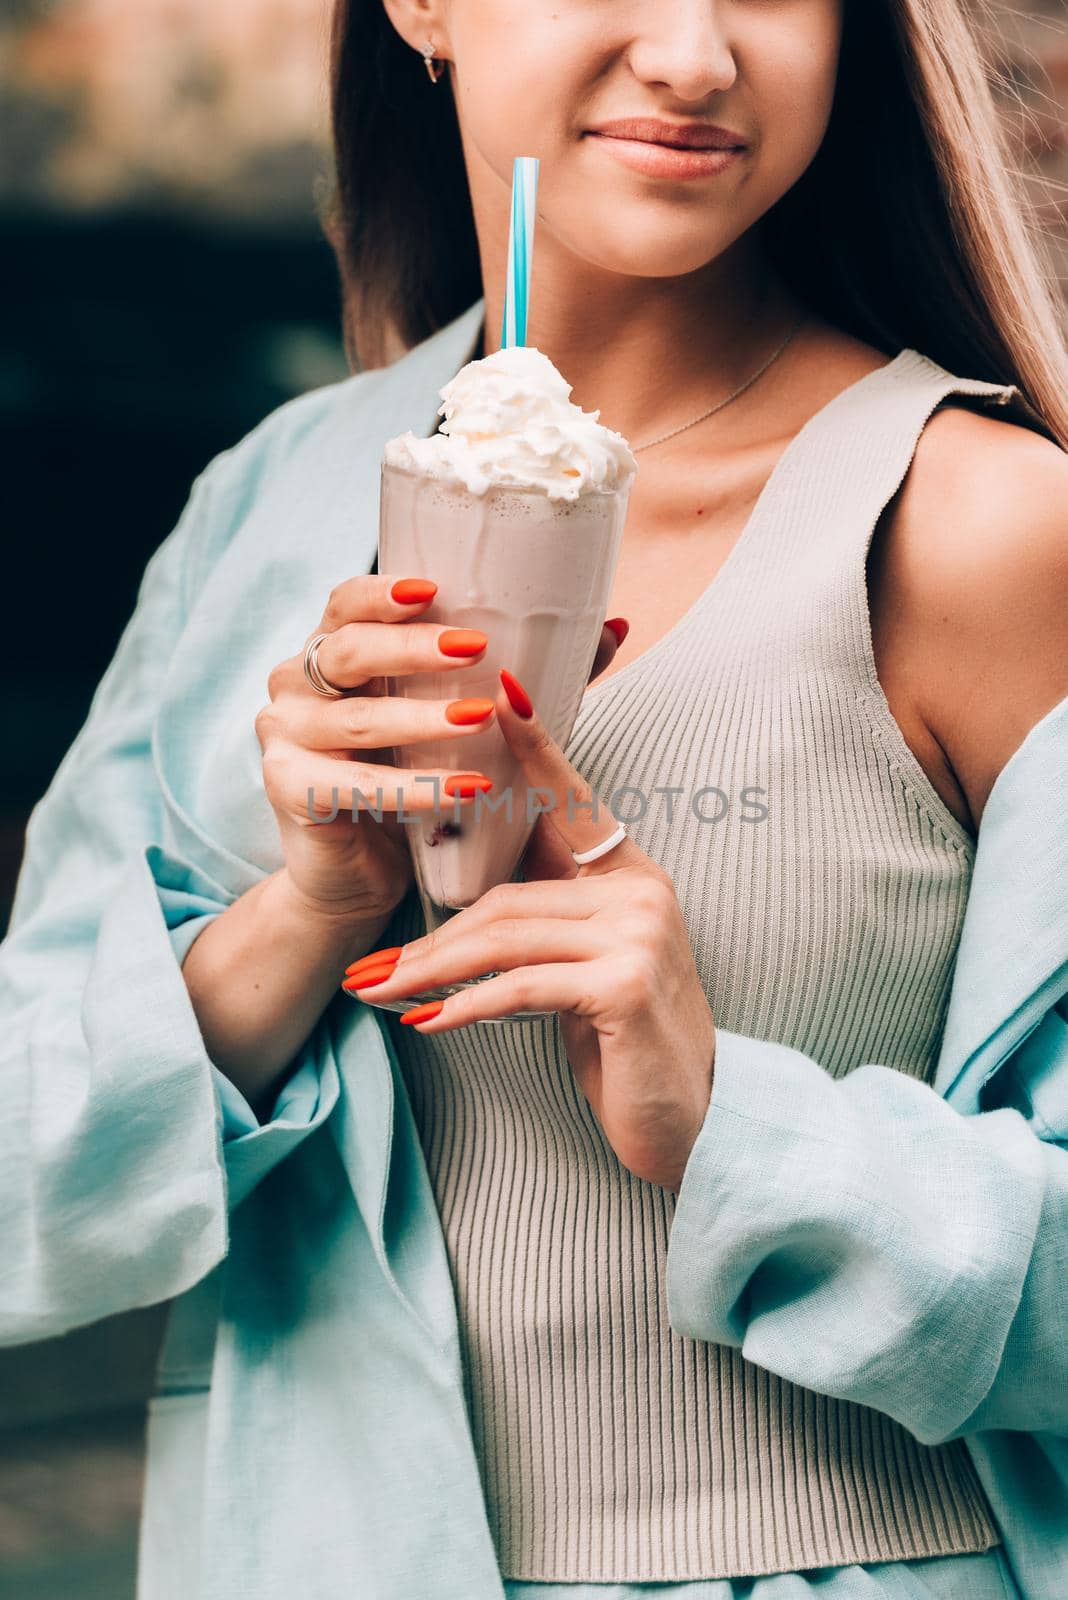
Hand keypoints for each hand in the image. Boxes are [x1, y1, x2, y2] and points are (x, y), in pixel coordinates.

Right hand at [256, 576, 628, 924]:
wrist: (366, 872)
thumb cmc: (416, 777)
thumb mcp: (465, 718)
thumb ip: (526, 670)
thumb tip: (616, 627)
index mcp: (334, 649)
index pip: (346, 602)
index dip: (384, 592)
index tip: (436, 591)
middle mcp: (297, 682)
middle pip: (347, 650)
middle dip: (411, 649)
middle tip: (473, 650)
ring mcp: (284, 734)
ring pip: (353, 720)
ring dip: (419, 719)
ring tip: (478, 721)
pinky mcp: (287, 788)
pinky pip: (349, 786)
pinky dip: (410, 789)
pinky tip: (463, 791)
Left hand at [345, 666, 715, 1191]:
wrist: (690, 1124)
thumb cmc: (626, 1048)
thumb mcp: (582, 975)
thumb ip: (545, 928)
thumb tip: (464, 921)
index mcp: (632, 878)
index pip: (573, 802)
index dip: (536, 749)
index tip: (500, 694)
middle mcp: (642, 893)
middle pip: (508, 895)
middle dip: (431, 938)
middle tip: (368, 967)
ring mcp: (639, 936)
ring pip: (506, 937)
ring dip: (431, 972)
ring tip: (377, 995)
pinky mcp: (624, 985)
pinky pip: (522, 985)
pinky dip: (466, 1006)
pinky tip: (427, 1023)